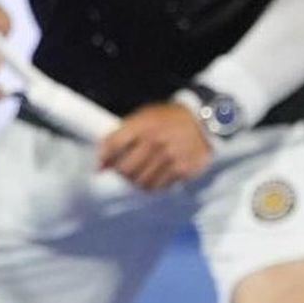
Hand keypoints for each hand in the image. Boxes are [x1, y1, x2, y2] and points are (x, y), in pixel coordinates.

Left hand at [98, 103, 212, 189]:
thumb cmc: (167, 119)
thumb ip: (122, 134)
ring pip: (141, 182)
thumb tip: (100, 163)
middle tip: (125, 171)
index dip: (103, 159)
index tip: (100, 167)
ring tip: (142, 172)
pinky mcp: (182, 168)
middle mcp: (156, 140)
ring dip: (138, 181)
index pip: (113, 145)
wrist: (203, 119)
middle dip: (121, 173)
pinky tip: (158, 173)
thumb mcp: (144, 116)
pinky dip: (155, 184)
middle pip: (125, 169)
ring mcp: (170, 155)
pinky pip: (159, 186)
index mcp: (144, 123)